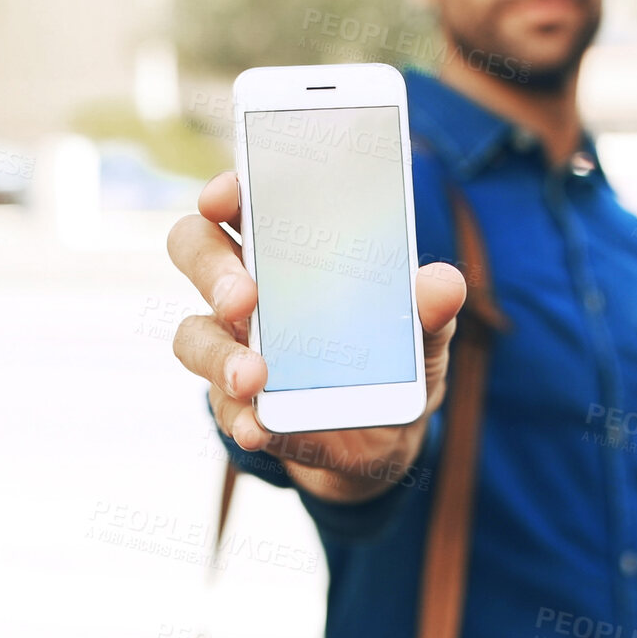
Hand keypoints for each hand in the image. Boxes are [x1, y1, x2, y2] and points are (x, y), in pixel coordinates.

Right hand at [165, 171, 467, 503]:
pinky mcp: (236, 405)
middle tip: (244, 297)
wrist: (383, 445)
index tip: (226, 194)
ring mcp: (234, 348)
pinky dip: (240, 417)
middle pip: (197, 253)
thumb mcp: (423, 338)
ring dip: (220, 356)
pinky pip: (223, 406)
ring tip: (253, 378)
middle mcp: (249, 292)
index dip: (225, 193)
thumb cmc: (391, 366)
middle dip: (213, 270)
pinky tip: (259, 427)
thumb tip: (441, 284)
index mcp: (287, 253)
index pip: (239, 204)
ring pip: (194, 336)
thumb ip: (431, 310)